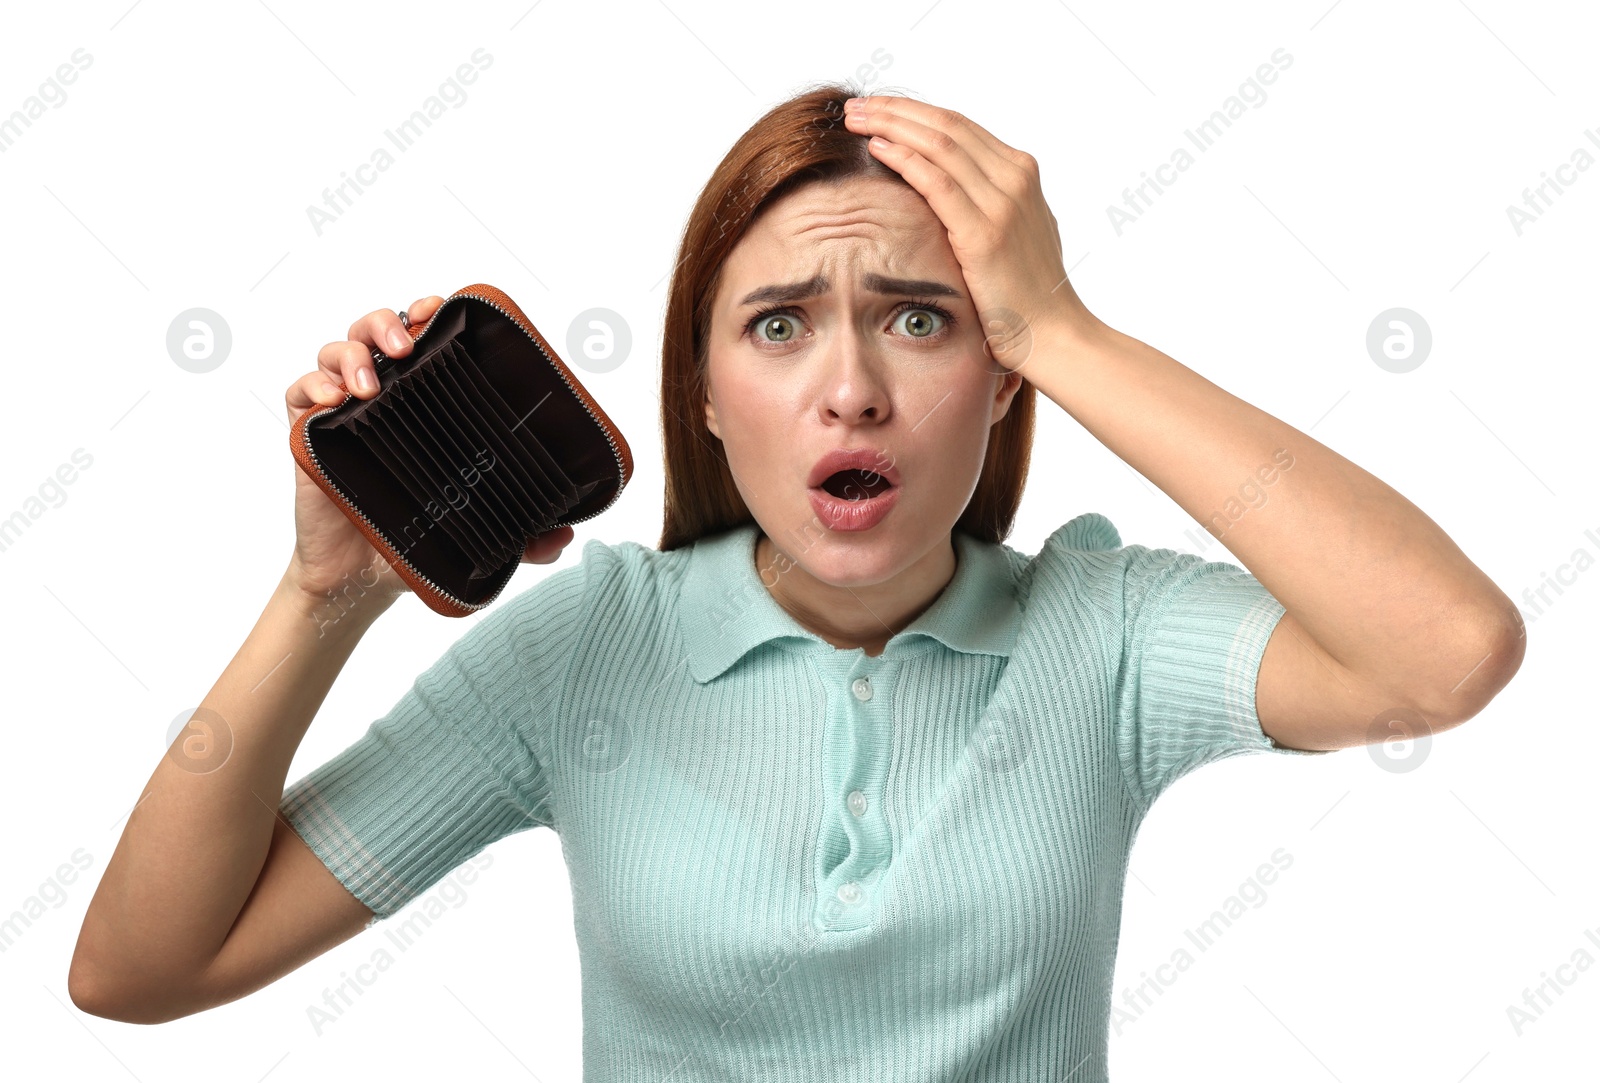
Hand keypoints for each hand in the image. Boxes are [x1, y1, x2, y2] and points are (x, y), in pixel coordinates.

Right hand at [285, 295, 574, 614]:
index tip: (438, 309)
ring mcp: (342, 412)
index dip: (426, 314)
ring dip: (351, 355)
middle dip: (387, 324)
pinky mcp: (309, 435)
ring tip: (368, 385)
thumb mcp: (473, 532)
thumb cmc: (413, 539)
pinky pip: (299, 393)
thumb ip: (521, 537)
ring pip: (337, 352)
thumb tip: (560, 538)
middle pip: (375, 331)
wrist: (362, 578)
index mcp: (423, 404)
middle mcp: (382, 397)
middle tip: (405, 347)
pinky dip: (312, 386)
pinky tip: (331, 401)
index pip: (422, 340)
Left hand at [842, 95, 1098, 372]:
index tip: (879, 109)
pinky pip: (937, 181)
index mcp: (1021, 174)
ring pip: (938, 143)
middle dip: (896, 109)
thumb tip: (953, 194)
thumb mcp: (1014, 234)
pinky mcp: (985, 232)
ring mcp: (1003, 203)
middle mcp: (1015, 178)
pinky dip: (904, 159)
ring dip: (891, 125)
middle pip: (947, 124)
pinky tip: (876, 148)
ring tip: (855, 118)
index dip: (915, 112)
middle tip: (856, 105)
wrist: (1056, 334)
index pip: (960, 126)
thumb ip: (988, 205)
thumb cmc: (1028, 295)